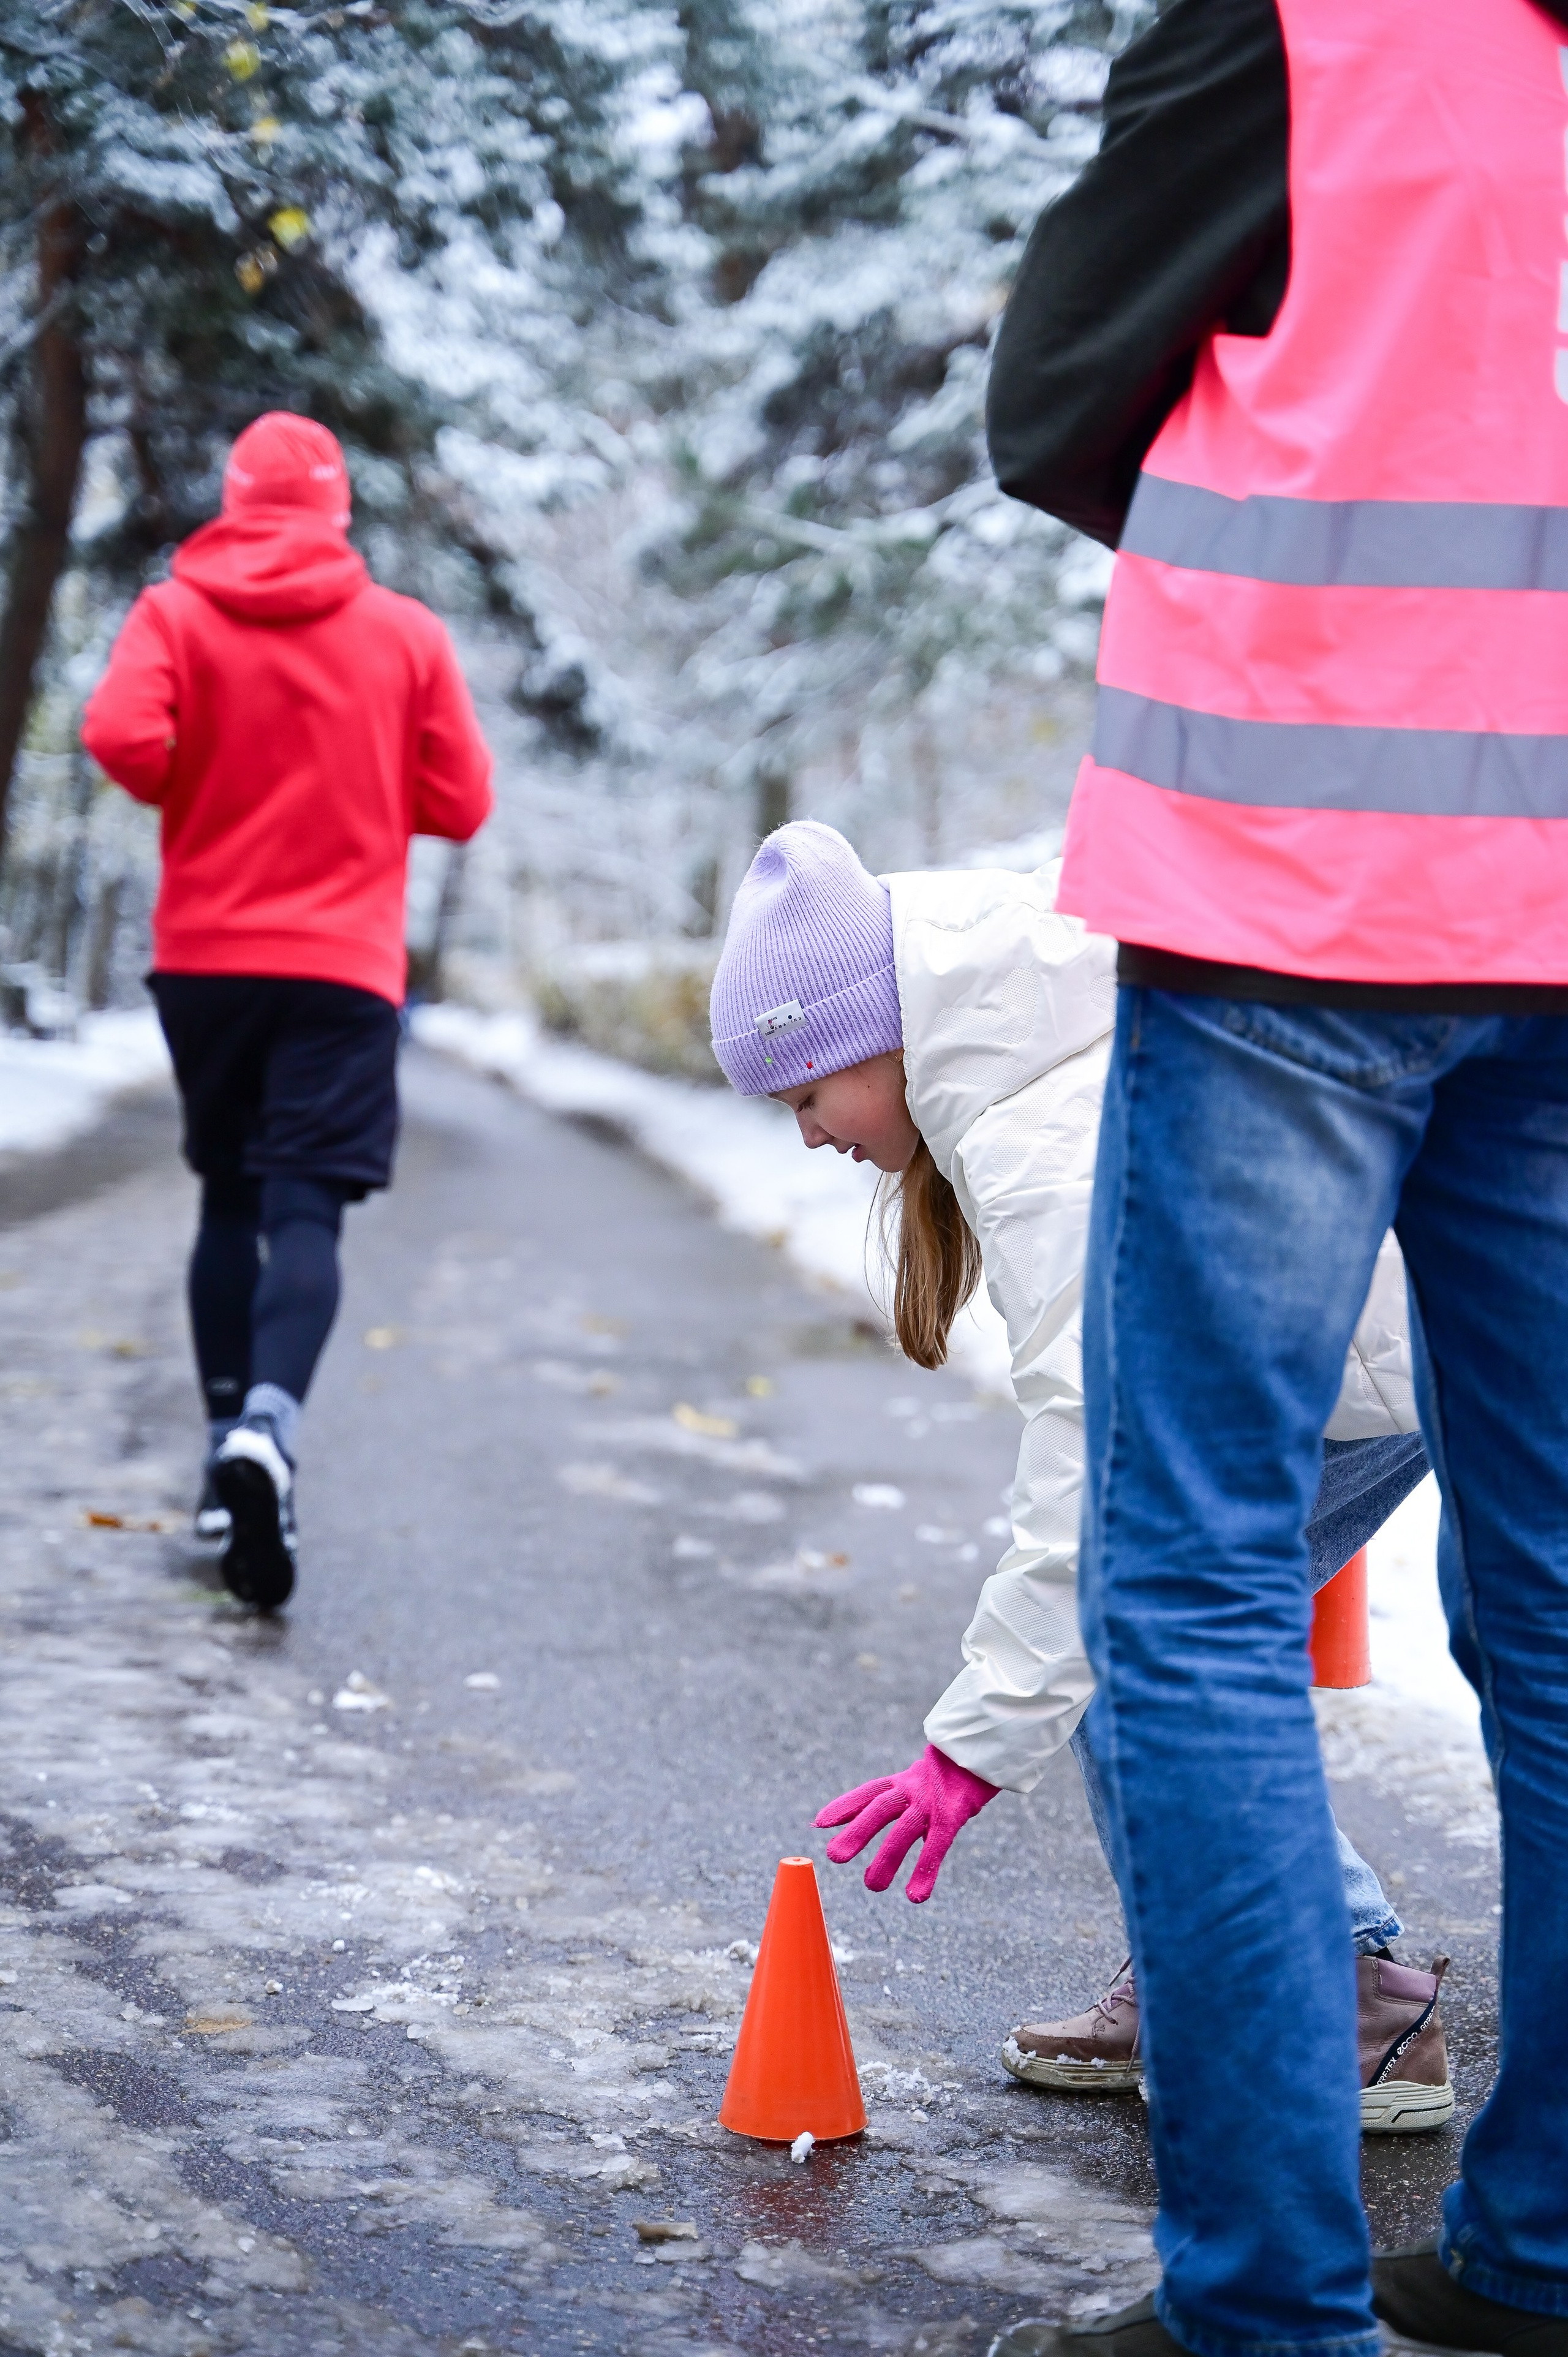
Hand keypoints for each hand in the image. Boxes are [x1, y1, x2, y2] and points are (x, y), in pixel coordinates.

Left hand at [814, 1743, 998, 1902]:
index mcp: (902, 1782)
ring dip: (887, 1859)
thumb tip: (844, 1822)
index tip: (819, 1823)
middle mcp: (912, 1790)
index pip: (869, 1793)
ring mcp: (932, 1803)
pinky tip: (915, 1897)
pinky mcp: (953, 1816)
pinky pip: (937, 1846)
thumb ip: (885, 1802)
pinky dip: (924, 1870)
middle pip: (881, 1808)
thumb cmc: (947, 1777)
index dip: (844, 1806)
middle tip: (834, 1856)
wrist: (985, 1757)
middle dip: (858, 1831)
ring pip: (904, 1830)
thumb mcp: (914, 1784)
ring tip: (872, 1887)